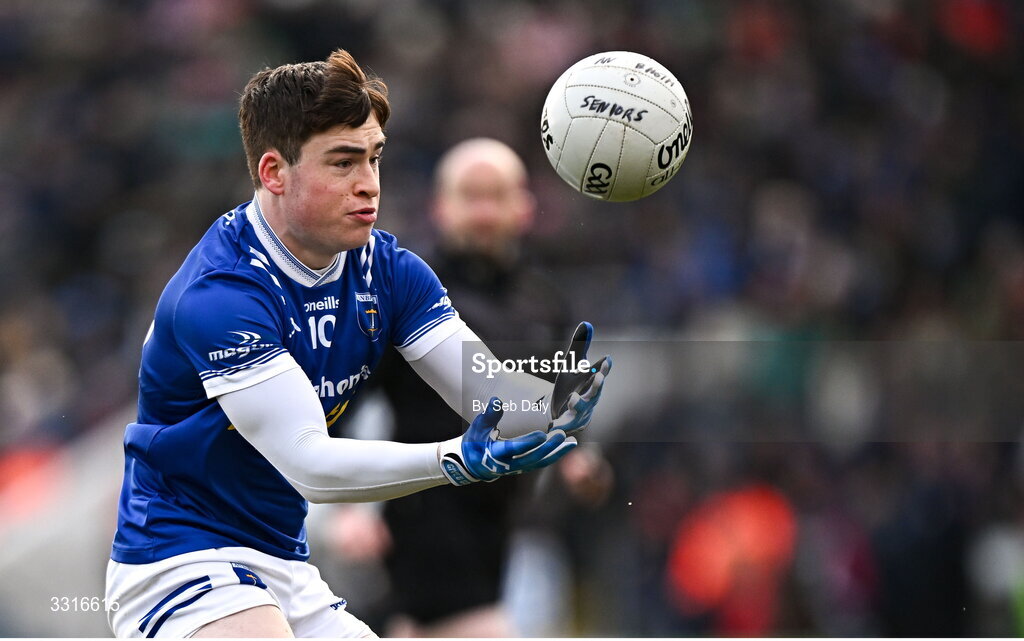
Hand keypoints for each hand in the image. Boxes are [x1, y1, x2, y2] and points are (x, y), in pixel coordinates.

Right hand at [438, 397, 575, 484]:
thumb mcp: (478, 428)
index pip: (515, 448)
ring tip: (572, 442)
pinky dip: (554, 455)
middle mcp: (509, 464)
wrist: (473, 463)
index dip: (529, 442)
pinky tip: (566, 446)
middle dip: (548, 447)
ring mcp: (518, 468)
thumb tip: (497, 400)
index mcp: (496, 454)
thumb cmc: (475, 441)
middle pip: (532, 457)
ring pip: (540, 462)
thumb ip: (489, 415)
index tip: (543, 434)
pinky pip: (541, 462)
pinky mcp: (524, 467)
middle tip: (562, 434)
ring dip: (556, 453)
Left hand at [549, 322, 611, 434]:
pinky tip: (553, 425)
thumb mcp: (572, 364)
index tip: (607, 358)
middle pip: (595, 393)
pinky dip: (560, 425)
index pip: (599, 373)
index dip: (603, 367)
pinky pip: (565, 426)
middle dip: (597, 385)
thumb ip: (579, 345)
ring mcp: (580, 414)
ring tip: (573, 397)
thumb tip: (586, 324)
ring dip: (579, 404)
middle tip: (599, 377)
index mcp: (591, 383)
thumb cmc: (570, 384)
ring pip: (581, 410)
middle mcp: (590, 399)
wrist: (560, 410)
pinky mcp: (567, 425)